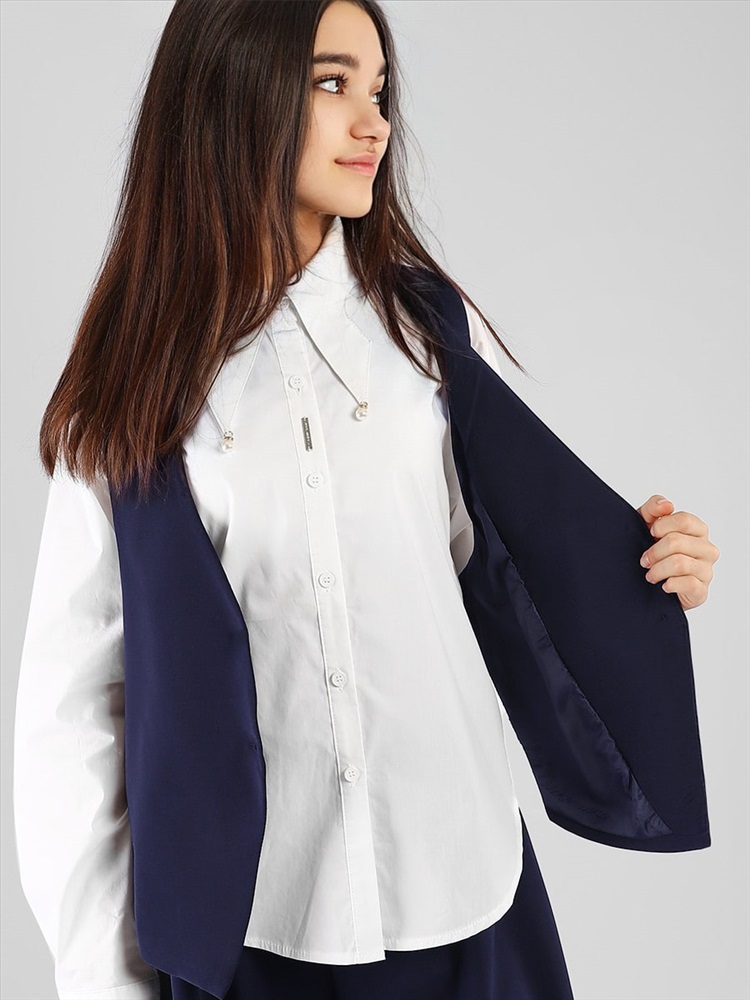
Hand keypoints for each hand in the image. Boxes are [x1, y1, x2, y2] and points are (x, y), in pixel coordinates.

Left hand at [636, 495, 718, 610]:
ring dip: (658, 569)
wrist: (650, 585)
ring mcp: (706, 570)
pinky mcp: (701, 591)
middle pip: (677, 542)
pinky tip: (663, 585)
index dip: (661, 526)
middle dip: (654, 551)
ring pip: (680, 563)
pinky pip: (687, 584)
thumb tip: (667, 505)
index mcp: (698, 530)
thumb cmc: (652, 551)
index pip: (684, 520)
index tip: (650, 533)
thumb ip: (653, 509)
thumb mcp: (647, 526)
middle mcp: (706, 549)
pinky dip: (670, 584)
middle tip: (644, 560)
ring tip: (650, 574)